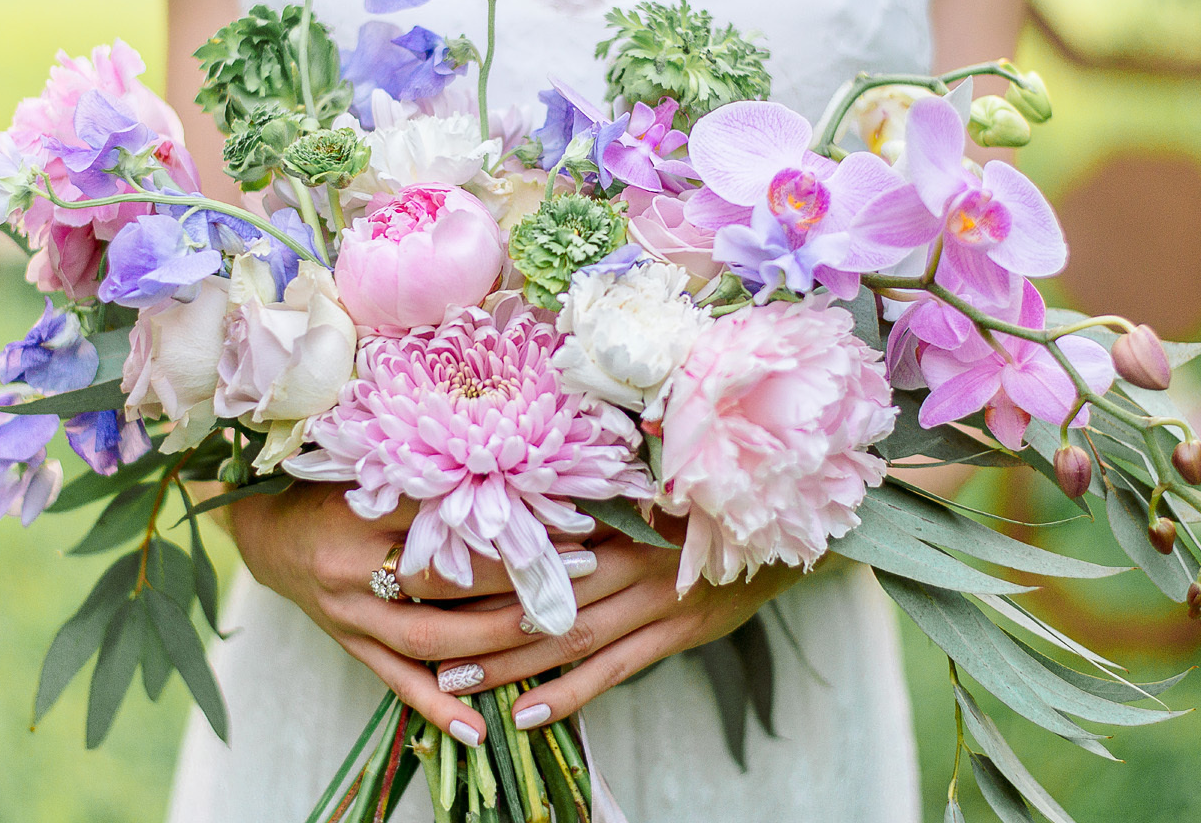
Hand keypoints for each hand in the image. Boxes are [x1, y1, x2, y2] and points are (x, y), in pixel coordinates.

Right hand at [230, 480, 576, 745]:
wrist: (268, 533)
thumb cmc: (335, 492)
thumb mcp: (375, 471)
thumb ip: (431, 481)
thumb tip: (520, 482)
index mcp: (361, 509)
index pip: (445, 516)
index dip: (507, 519)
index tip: (565, 515)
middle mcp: (351, 565)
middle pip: (444, 580)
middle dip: (517, 579)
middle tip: (581, 569)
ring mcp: (349, 614)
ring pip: (429, 638)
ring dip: (496, 640)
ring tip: (554, 630)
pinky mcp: (350, 646)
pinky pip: (396, 682)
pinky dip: (438, 707)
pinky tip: (479, 728)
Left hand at [433, 520, 809, 731]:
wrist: (783, 531)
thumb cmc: (705, 505)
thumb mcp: (653, 486)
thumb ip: (597, 496)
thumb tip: (527, 490)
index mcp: (616, 511)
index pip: (535, 531)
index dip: (479, 548)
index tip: (423, 557)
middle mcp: (629, 553)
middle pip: (539, 586)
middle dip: (475, 612)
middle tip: (417, 629)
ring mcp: (653, 598)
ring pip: (568, 634)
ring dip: (508, 661)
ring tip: (453, 679)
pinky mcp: (676, 634)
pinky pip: (614, 670)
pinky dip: (569, 694)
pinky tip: (528, 714)